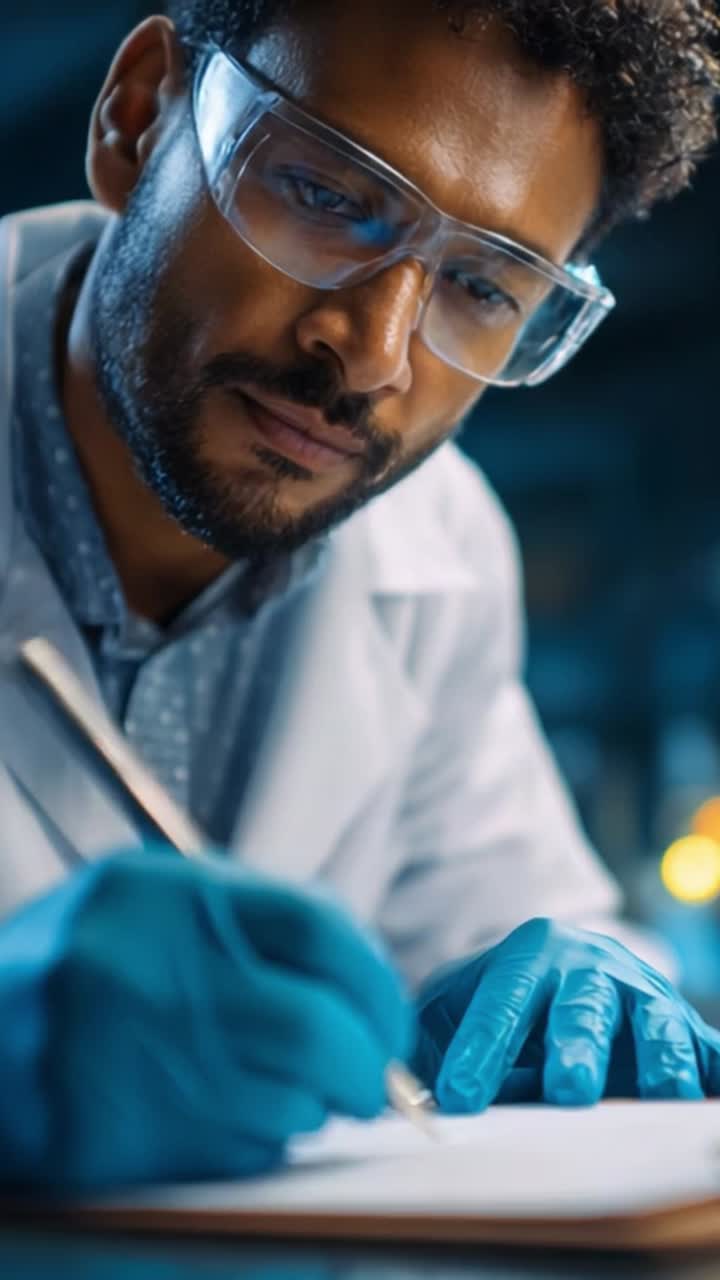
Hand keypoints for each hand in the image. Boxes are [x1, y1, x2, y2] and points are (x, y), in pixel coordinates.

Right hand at [0, 850, 410, 1189]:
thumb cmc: (80, 962)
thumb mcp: (149, 899)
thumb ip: (250, 918)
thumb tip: (363, 981)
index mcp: (163, 894)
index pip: (317, 926)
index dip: (375, 980)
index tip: (387, 1016)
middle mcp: (143, 970)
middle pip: (313, 1029)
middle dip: (366, 1066)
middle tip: (370, 1078)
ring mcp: (122, 1059)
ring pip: (284, 1104)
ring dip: (307, 1107)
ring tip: (276, 1088)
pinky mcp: (109, 1142)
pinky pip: (235, 1153)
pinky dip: (254, 1140)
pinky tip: (217, 1113)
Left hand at [413, 917, 719, 1111]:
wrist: (563, 967)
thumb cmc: (496, 1001)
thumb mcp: (450, 1007)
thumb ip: (429, 1045)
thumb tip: (409, 1098)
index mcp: (530, 953)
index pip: (501, 1002)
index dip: (479, 1049)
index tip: (458, 1095)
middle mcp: (592, 966)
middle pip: (584, 1006)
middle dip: (576, 1047)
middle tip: (569, 1089)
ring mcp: (644, 994)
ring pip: (656, 1023)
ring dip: (659, 1059)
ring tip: (660, 1095)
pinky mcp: (684, 1027)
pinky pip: (707, 1048)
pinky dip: (711, 1070)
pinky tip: (708, 1097)